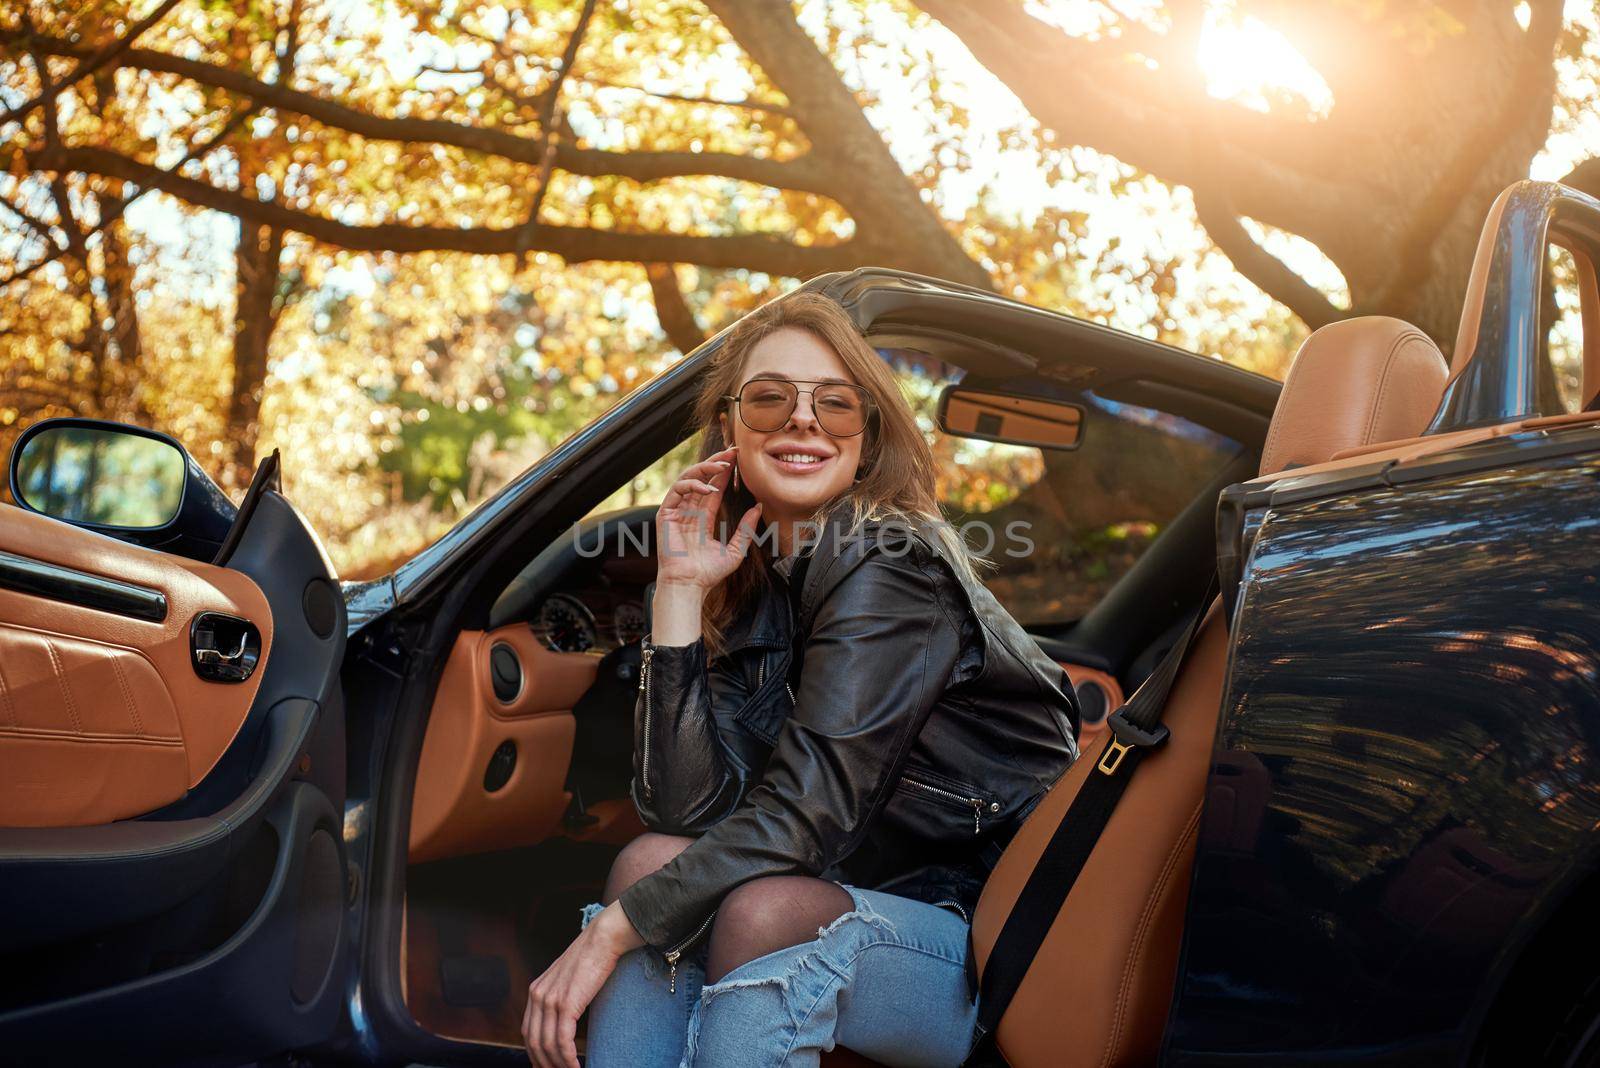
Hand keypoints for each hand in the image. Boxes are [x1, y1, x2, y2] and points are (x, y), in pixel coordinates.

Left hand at [522, 903, 642, 1067]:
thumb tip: (565, 1021)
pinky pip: (563, 1040)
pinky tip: (576, 1066)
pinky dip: (568, 1058)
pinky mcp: (566, 1004)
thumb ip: (560, 998)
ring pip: (548, 1045)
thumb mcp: (567, 979)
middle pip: (534, 1042)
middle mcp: (538, 996)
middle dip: (544, 1064)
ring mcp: (551, 1000)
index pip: (528, 1032)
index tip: (545, 1065)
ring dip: (558, 1065)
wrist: (602, 939)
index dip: (535, 1054)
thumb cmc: (591, 958)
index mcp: (536, 991)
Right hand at [655, 445, 762, 589]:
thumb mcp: (736, 549)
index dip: (725, 472)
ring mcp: (676, 510)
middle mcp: (689, 510)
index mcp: (703, 517)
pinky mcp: (665, 513)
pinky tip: (708, 488)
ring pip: (688, 478)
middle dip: (717, 462)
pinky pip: (677, 490)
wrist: (690, 584)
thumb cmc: (709, 572)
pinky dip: (692, 484)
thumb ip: (746, 528)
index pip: (714, 487)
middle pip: (702, 478)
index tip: (740, 459)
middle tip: (734, 452)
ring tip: (723, 465)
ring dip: (705, 468)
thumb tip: (759, 507)